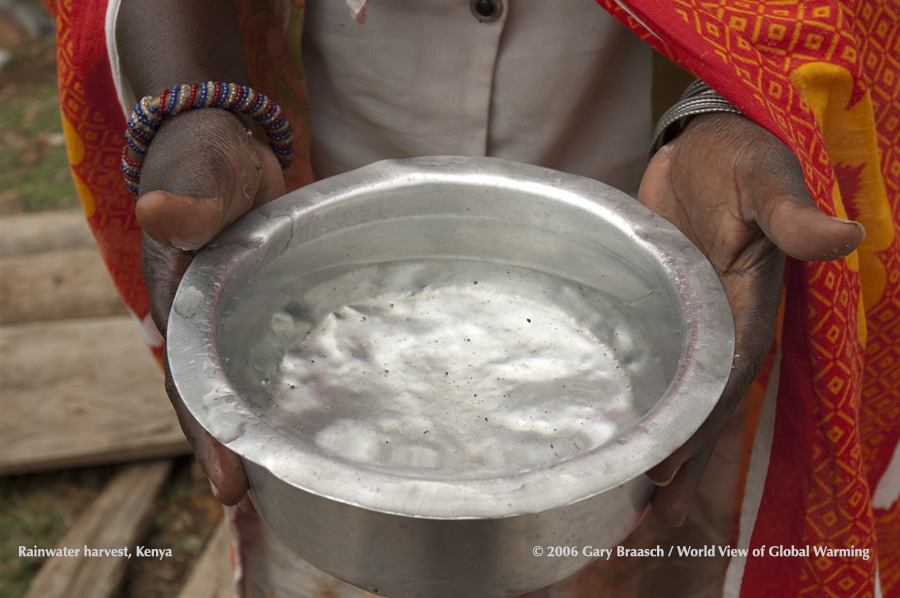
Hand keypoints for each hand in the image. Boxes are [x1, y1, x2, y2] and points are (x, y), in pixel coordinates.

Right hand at [139, 108, 284, 507]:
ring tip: (296, 474)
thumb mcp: (200, 173)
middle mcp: (202, 322)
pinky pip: (276, 354)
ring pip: (245, 383)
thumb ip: (189, 197)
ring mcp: (234, 318)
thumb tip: (163, 213)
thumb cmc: (206, 158)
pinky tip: (322, 413)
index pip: (190, 380)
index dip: (208, 431)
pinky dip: (291, 386)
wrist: (228, 144)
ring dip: (261, 426)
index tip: (229, 483)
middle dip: (235, 448)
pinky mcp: (266, 307)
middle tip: (260, 501)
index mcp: (178, 302)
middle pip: (215, 397)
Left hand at [637, 113, 864, 526]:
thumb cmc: (740, 156)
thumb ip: (792, 215)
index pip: (726, 378)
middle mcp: (726, 325)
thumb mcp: (766, 178)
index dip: (699, 425)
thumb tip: (847, 238)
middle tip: (650, 515)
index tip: (666, 469)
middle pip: (707, 404)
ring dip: (665, 442)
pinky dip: (646, 400)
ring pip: (683, 394)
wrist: (702, 141)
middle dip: (684, 457)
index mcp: (751, 306)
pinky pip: (657, 364)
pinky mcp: (664, 308)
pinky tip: (624, 429)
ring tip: (636, 497)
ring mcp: (695, 321)